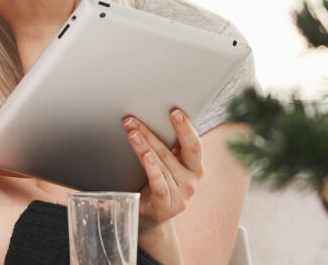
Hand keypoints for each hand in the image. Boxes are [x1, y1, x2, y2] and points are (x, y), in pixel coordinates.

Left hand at [126, 109, 204, 227]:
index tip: (174, 111)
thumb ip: (168, 147)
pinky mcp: (166, 207)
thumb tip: (152, 117)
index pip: (194, 144)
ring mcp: (181, 196)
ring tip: (131, 133)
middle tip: (134, 120)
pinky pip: (159, 184)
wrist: (150, 216)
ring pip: (161, 165)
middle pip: (172, 152)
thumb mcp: (167, 164)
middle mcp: (192, 181)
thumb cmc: (158, 183)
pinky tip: (145, 155)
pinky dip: (152, 168)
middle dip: (151, 133)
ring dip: (144, 147)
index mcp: (195, 167)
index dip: (185, 128)